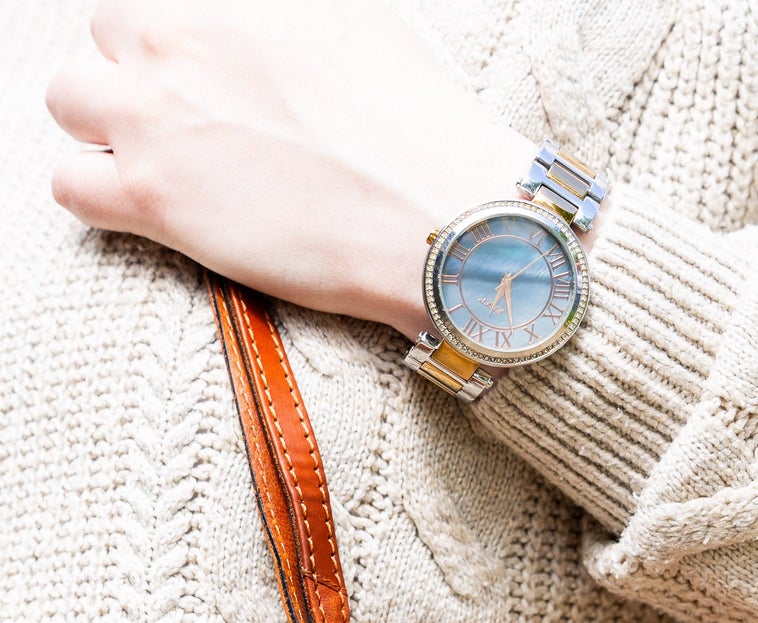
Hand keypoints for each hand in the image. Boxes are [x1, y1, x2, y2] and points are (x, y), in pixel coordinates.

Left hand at [46, 0, 568, 339]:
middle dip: (142, 70)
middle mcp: (172, 34)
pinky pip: (69, 184)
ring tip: (163, 160)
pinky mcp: (150, 198)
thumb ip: (295, 6)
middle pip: (110, 32)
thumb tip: (284, 14)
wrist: (435, 215)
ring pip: (70, 99)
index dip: (181, 33)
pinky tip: (150, 207)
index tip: (211, 69)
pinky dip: (98, 193)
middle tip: (198, 117)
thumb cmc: (416, 116)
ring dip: (106, 125)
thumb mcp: (361, 11)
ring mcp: (152, 115)